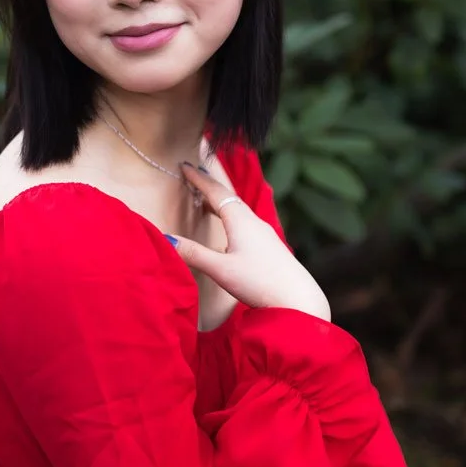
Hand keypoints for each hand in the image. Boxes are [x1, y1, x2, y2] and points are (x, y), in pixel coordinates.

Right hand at [169, 162, 330, 321]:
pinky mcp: (271, 247)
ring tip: (207, 203)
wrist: (299, 300)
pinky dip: (232, 218)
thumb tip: (166, 238)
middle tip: (194, 178)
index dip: (199, 179)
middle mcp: (255, 222)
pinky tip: (230, 233)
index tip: (185, 166)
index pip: (216, 193)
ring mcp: (265, 234)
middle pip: (229, 199)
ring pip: (239, 211)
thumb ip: (193, 254)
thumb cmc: (259, 282)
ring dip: (221, 204)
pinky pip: (247, 223)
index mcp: (241, 221)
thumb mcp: (221, 270)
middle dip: (210, 188)